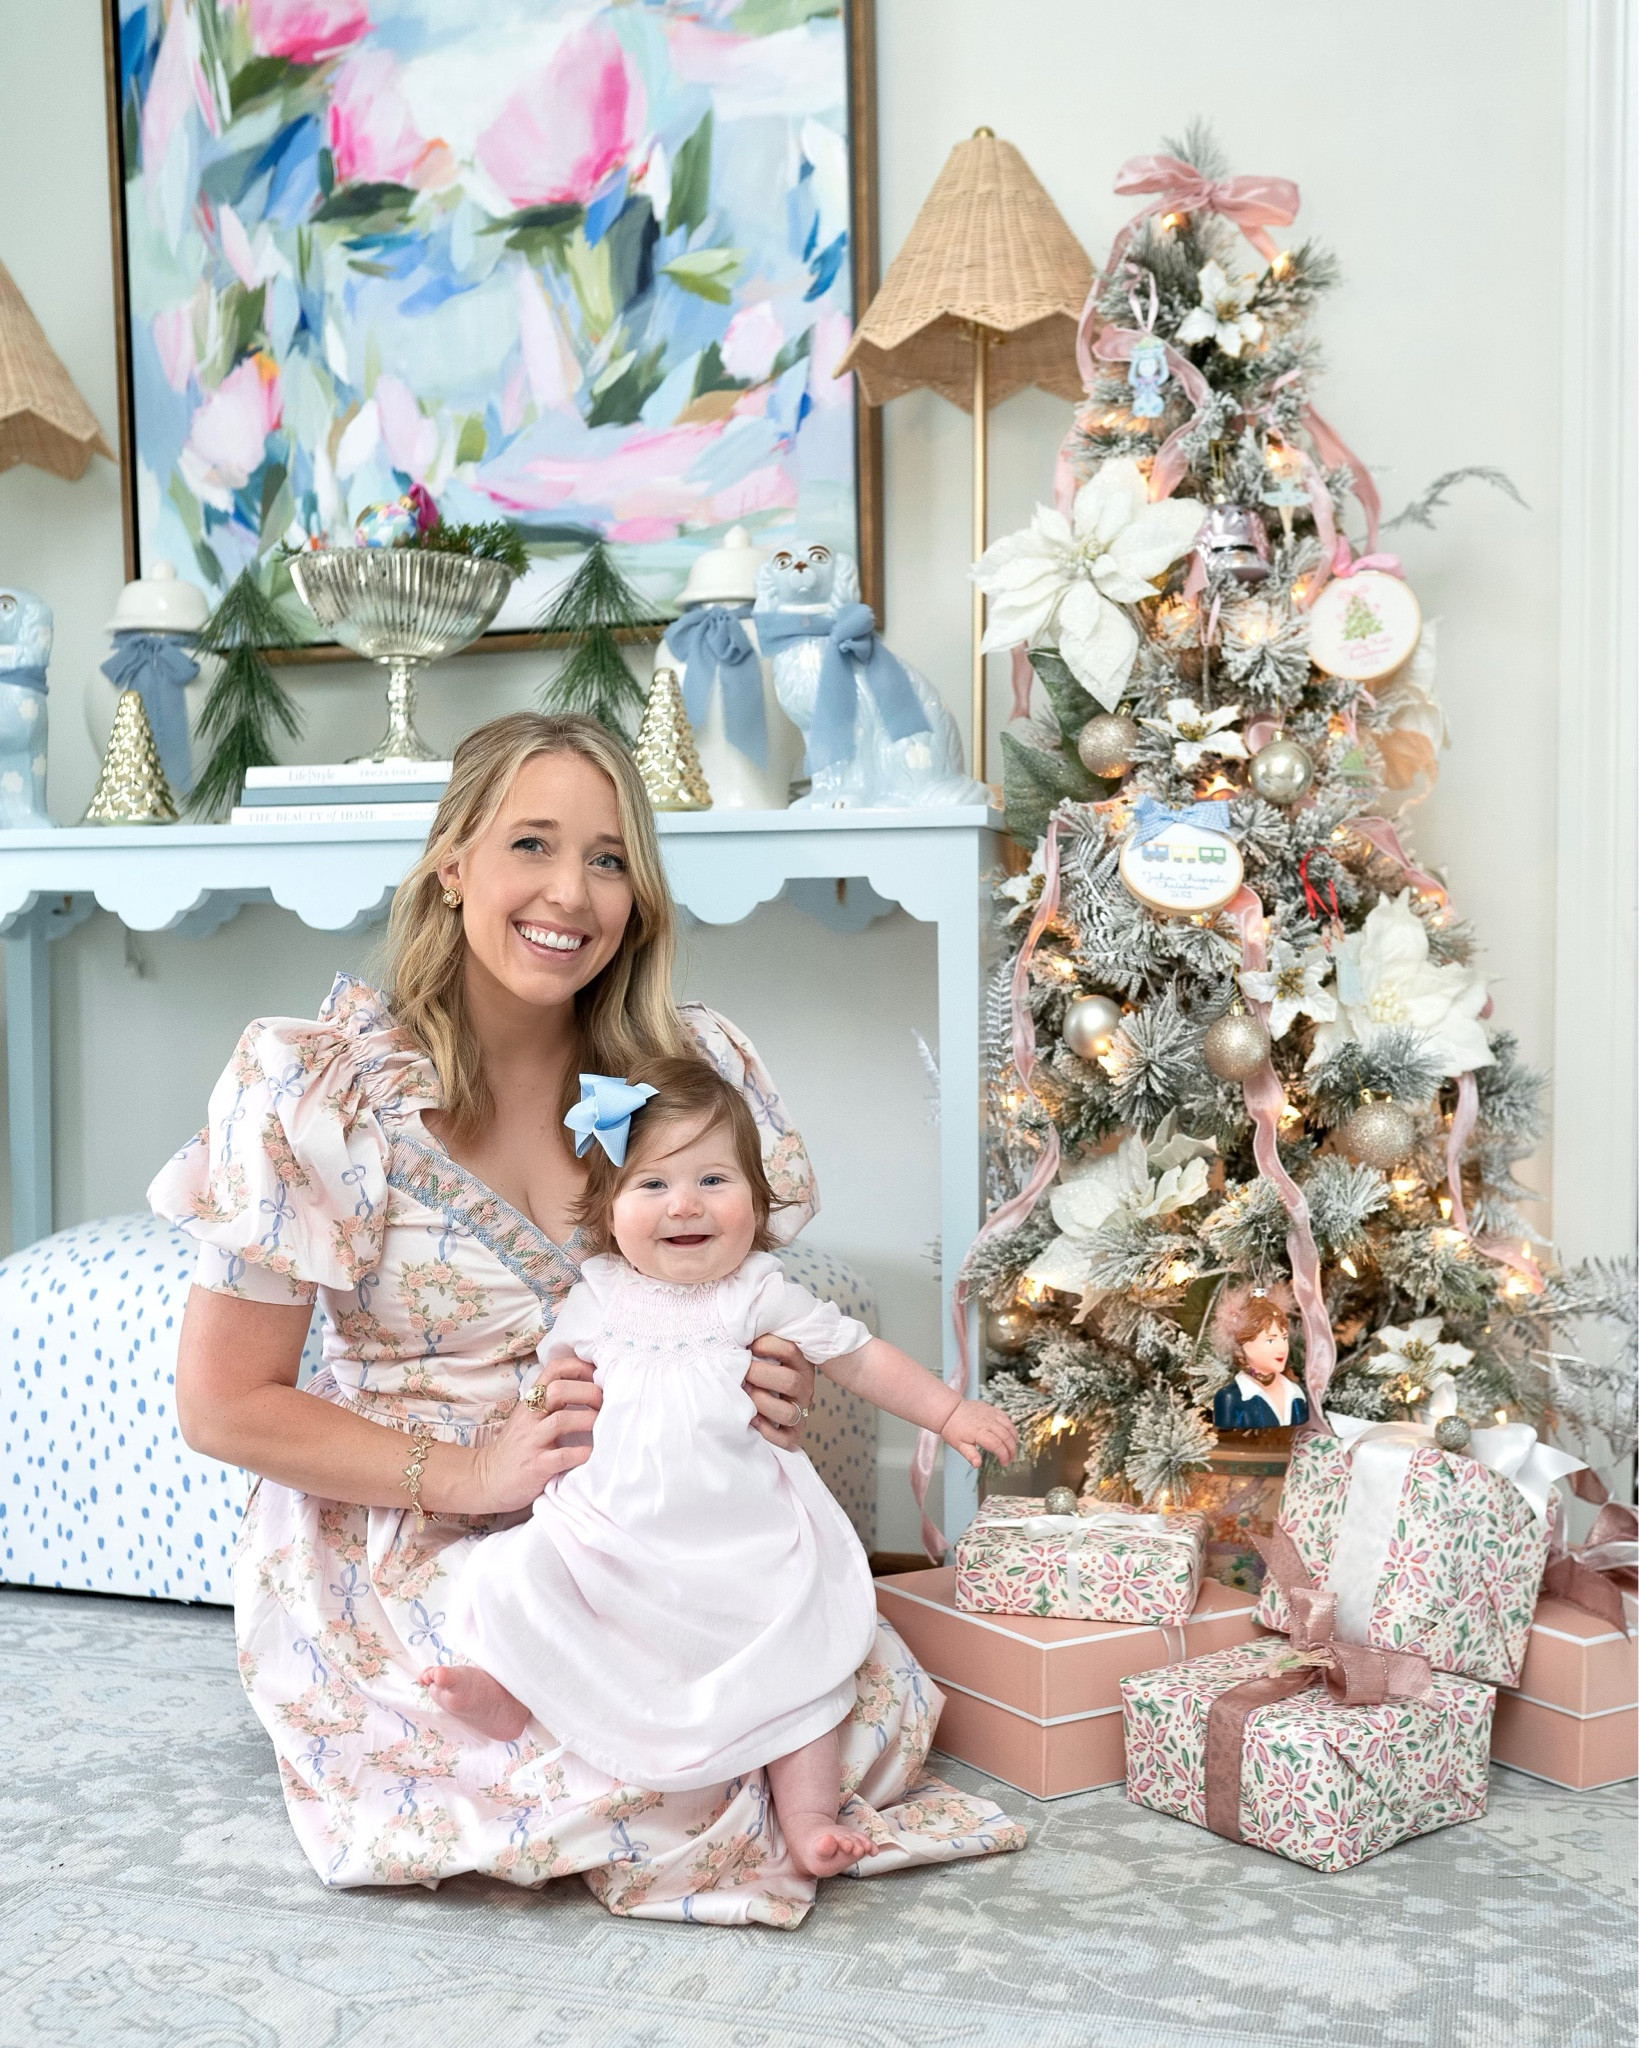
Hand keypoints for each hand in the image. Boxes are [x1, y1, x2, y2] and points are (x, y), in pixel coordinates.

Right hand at [460, 1348, 601, 1514]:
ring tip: (603, 1425)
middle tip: (606, 1403)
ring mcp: (531, 1441)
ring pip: (561, 1420)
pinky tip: (591, 1453)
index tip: (598, 1375)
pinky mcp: (535, 1467)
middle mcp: (530, 1417)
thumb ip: (551, 1402)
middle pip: (559, 1390)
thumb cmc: (517, 1447)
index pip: (553, 1369)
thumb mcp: (529, 1417)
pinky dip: (580, 1453)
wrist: (487, 1480)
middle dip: (589, 1392)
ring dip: (588, 1420)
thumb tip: (589, 1387)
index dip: (579, 1367)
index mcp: (531, 1401)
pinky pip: (561, 1456)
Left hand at [745, 1335, 815, 1449]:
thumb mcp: (766, 1350)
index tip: (748, 1346)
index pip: (789, 1349)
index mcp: (800, 1362)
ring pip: (788, 1412)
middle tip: (743, 1374)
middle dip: (760, 1376)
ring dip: (761, 1404)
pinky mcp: (793, 1432)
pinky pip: (784, 1439)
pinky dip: (766, 1431)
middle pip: (790, 1382)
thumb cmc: (762, 1368)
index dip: (766, 1346)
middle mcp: (804, 1386)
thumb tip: (735, 1327)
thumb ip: (756, 1339)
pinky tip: (751, 1419)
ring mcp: (800, 1410)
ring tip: (746, 1396)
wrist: (772, 1395)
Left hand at [941, 1397, 1016, 1470]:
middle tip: (1011, 1459)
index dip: (1004, 1456)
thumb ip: (970, 1455)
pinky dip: (1011, 1428)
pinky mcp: (992, 1409)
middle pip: (1006, 1437)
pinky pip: (1006, 1418)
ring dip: (1014, 1439)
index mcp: (978, 1432)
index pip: (997, 1445)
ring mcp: (990, 1414)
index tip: (1004, 1463)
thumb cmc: (953, 1429)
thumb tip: (977, 1465)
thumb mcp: (959, 1445)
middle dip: (1011, 1450)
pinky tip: (1011, 1435)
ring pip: (1009, 1427)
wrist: (950, 1411)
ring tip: (1013, 1449)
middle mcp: (987, 1422)